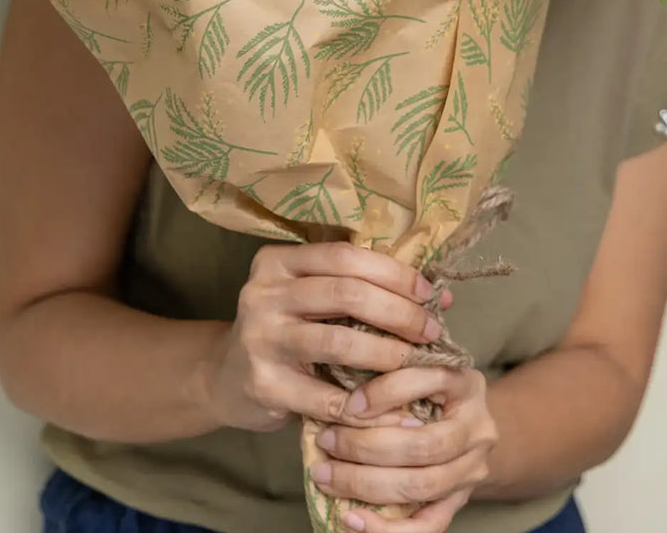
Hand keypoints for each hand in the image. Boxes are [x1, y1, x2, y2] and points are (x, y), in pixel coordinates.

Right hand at [204, 242, 447, 433]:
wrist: (226, 379)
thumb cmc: (286, 331)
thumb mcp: (310, 299)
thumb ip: (361, 290)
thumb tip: (439, 294)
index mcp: (277, 262)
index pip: (344, 256)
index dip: (393, 273)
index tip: (429, 293)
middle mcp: (263, 293)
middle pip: (346, 293)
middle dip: (398, 312)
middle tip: (431, 331)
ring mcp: (261, 339)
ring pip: (339, 341)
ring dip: (388, 354)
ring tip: (416, 363)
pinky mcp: (263, 384)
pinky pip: (326, 396)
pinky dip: (365, 405)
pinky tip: (391, 409)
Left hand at [309, 366, 497, 530]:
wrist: (465, 422)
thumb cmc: (428, 386)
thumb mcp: (418, 365)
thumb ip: (389, 369)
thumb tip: (335, 382)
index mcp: (466, 383)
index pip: (427, 382)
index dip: (385, 393)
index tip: (348, 404)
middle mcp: (478, 428)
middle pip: (422, 445)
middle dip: (365, 446)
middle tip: (326, 440)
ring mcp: (472, 470)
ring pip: (420, 486)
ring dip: (365, 484)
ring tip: (326, 476)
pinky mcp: (460, 502)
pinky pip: (427, 526)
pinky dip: (386, 528)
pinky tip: (351, 519)